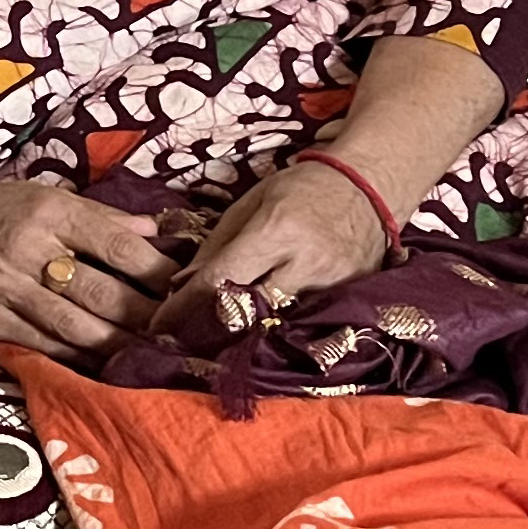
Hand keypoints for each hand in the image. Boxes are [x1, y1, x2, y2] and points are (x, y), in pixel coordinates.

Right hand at [0, 181, 181, 366]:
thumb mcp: (42, 197)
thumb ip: (99, 217)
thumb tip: (155, 231)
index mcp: (50, 211)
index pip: (116, 244)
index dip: (156, 271)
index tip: (186, 288)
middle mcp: (29, 248)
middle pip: (101, 291)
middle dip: (145, 316)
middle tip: (178, 332)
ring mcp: (7, 288)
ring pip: (76, 326)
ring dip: (119, 345)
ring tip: (151, 354)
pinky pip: (45, 345)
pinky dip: (80, 358)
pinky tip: (106, 363)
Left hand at [160, 160, 390, 327]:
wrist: (369, 186)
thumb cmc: (302, 189)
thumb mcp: (253, 202)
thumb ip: (217, 244)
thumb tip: (180, 285)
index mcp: (276, 230)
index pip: (221, 279)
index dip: (184, 306)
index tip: (158, 325)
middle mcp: (305, 262)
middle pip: (248, 313)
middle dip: (212, 329)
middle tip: (183, 340)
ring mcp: (332, 286)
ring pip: (276, 326)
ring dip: (243, 336)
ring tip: (216, 343)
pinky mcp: (349, 299)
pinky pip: (304, 326)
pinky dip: (278, 332)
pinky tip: (259, 337)